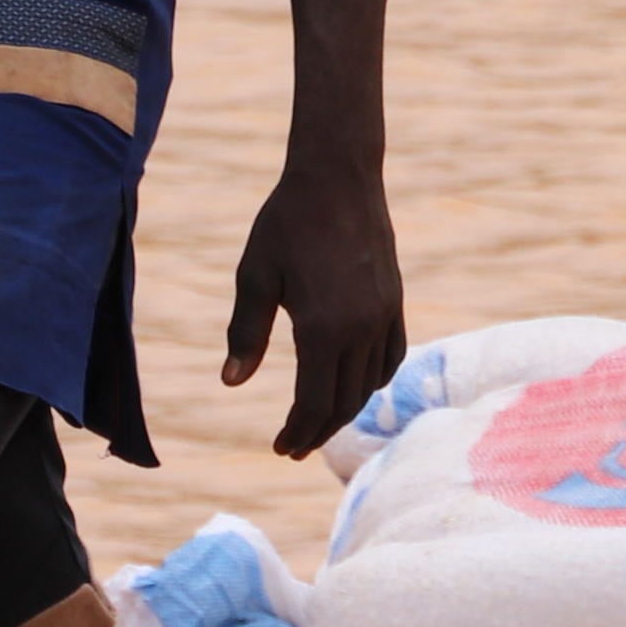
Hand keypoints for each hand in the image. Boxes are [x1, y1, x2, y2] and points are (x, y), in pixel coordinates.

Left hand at [222, 155, 403, 458]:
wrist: (338, 178)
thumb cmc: (286, 223)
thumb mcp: (254, 276)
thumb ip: (245, 332)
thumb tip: (230, 382)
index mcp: (323, 327)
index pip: (315, 403)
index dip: (298, 432)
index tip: (280, 448)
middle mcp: (361, 328)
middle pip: (345, 402)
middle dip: (318, 431)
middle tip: (293, 447)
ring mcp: (384, 316)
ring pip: (370, 384)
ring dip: (345, 410)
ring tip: (319, 421)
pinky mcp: (394, 302)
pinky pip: (391, 358)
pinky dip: (373, 381)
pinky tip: (353, 385)